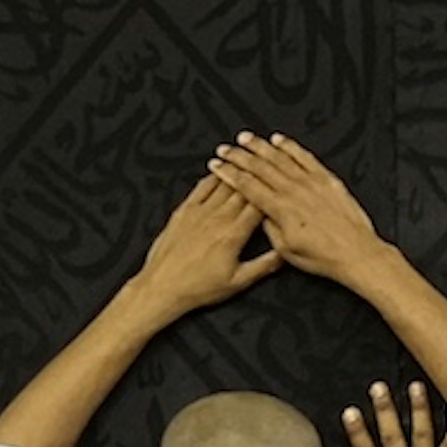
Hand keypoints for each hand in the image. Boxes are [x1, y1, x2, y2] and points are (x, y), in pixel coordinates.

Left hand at [127, 168, 286, 322]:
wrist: (163, 287)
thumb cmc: (198, 288)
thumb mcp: (238, 282)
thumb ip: (264, 265)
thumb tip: (283, 254)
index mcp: (234, 235)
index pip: (258, 205)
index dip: (271, 192)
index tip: (280, 183)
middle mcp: (217, 219)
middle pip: (243, 190)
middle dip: (257, 176)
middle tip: (268, 164)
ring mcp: (199, 212)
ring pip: (223, 185)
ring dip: (237, 172)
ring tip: (248, 158)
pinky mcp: (184, 211)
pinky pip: (202, 187)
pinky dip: (213, 177)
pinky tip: (221, 170)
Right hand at [206, 131, 383, 286]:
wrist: (356, 253)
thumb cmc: (324, 257)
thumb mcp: (287, 249)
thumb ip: (270, 227)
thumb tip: (260, 213)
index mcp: (280, 209)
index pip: (247, 185)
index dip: (229, 173)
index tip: (217, 166)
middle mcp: (294, 191)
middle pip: (259, 167)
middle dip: (238, 156)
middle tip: (224, 149)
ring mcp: (311, 182)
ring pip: (279, 158)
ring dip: (260, 146)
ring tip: (245, 138)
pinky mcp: (327, 179)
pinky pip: (305, 157)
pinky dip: (290, 146)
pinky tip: (279, 139)